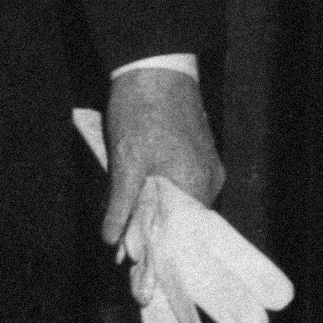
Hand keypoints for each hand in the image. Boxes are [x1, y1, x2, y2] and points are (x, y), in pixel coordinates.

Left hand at [99, 62, 224, 249]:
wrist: (156, 65)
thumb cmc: (142, 111)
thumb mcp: (125, 163)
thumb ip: (121, 205)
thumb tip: (111, 240)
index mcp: (197, 186)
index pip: (180, 233)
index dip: (155, 244)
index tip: (133, 257)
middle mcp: (210, 180)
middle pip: (181, 218)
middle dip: (152, 226)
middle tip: (123, 238)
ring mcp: (209, 165)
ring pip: (180, 199)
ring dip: (156, 207)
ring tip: (128, 213)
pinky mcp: (201, 152)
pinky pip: (184, 182)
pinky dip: (163, 190)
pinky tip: (141, 188)